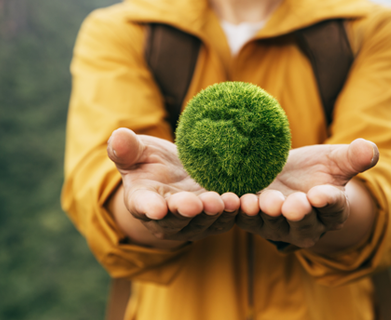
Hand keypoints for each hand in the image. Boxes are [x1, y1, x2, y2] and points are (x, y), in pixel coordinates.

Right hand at [107, 128, 240, 243]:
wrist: (176, 175)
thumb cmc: (151, 163)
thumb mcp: (137, 153)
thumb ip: (126, 149)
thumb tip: (117, 136)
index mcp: (143, 201)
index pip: (143, 205)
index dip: (149, 207)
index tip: (155, 208)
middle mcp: (167, 219)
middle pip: (177, 218)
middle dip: (186, 211)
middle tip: (195, 204)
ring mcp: (193, 223)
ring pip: (204, 222)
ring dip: (215, 213)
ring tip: (226, 201)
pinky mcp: (216, 221)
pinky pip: (227, 219)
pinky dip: (236, 213)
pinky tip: (246, 201)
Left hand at [236, 139, 378, 248]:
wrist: (287, 173)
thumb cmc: (316, 169)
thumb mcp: (336, 160)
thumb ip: (354, 158)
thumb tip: (370, 149)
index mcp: (332, 212)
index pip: (333, 210)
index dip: (327, 203)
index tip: (321, 194)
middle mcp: (306, 226)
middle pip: (303, 225)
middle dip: (298, 215)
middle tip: (293, 204)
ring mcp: (277, 225)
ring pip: (272, 224)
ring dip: (266, 214)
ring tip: (261, 201)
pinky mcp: (252, 219)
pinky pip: (245, 220)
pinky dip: (239, 212)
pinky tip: (235, 199)